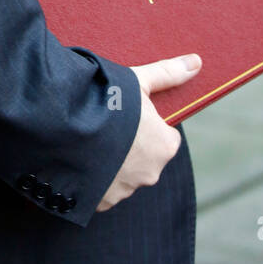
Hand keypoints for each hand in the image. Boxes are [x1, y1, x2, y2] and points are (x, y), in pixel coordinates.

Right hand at [95, 54, 201, 211]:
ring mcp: (124, 190)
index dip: (148, 126)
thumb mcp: (138, 80)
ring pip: (123, 176)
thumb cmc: (107, 100)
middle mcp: (150, 174)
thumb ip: (168, 73)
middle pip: (145, 159)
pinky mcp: (101, 202)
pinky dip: (95, 179)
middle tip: (108, 125)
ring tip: (91, 140)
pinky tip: (81, 158)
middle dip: (131, 147)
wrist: (65, 125)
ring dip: (112, 164)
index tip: (130, 116)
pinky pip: (102, 191)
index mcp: (164, 147)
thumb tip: (197, 61)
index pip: (166, 138)